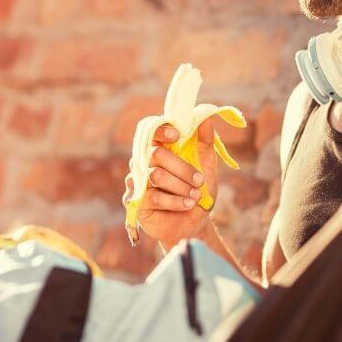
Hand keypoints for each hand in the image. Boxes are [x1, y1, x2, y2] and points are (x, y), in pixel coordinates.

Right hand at [122, 117, 219, 249]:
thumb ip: (205, 143)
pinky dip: (175, 201)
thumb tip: (207, 117)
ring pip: (156, 176)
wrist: (194, 223)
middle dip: (182, 168)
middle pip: (156, 154)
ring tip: (195, 196)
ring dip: (181, 187)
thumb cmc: (198, 192)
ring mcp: (137, 182)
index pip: (151, 131)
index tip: (177, 136)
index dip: (161, 130)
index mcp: (160, 149)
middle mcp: (144, 163)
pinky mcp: (135, 202)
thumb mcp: (207, 167)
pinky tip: (188, 205)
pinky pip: (153, 197)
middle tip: (199, 180)